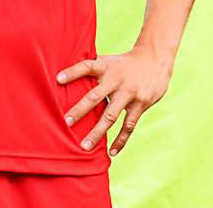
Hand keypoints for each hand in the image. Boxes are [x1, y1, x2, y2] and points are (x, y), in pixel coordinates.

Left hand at [57, 48, 172, 155]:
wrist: (154, 60)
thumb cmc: (122, 63)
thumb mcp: (106, 60)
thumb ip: (89, 70)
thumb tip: (61, 78)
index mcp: (104, 66)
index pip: (85, 67)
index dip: (72, 72)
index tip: (58, 79)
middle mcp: (115, 80)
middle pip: (95, 96)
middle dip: (80, 110)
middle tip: (66, 122)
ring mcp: (129, 94)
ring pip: (110, 116)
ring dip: (97, 132)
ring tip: (85, 146)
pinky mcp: (141, 105)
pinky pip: (128, 126)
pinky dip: (120, 140)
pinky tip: (112, 152)